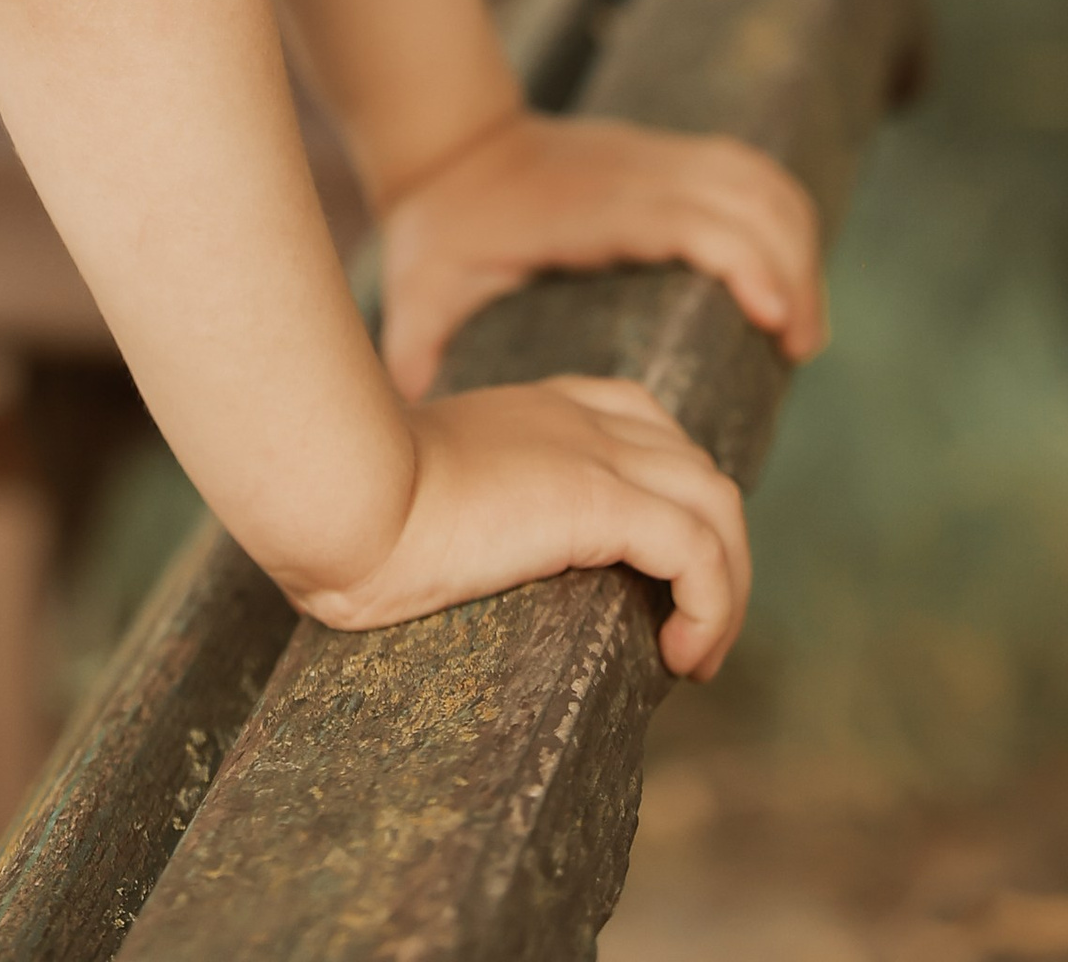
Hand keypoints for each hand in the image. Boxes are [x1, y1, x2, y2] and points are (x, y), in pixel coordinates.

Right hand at [294, 377, 751, 677]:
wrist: (340, 490)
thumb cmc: (347, 503)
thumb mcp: (408, 490)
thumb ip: (436, 503)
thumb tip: (407, 558)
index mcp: (534, 409)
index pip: (641, 422)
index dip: (671, 491)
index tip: (660, 575)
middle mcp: (577, 418)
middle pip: (695, 465)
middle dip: (716, 550)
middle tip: (692, 636)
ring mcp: (594, 452)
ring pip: (717, 505)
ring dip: (727, 588)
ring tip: (696, 658)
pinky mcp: (600, 499)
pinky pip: (698, 549)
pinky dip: (712, 604)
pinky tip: (680, 656)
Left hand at [376, 111, 825, 399]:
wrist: (448, 141)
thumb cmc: (442, 226)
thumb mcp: (420, 287)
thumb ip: (416, 346)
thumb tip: (409, 409)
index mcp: (588, 208)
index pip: (686, 217)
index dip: (743, 260)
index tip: (778, 321)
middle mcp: (632, 172)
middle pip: (745, 194)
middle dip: (792, 265)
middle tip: (800, 348)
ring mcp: (653, 157)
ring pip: (756, 175)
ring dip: (795, 240)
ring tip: (801, 326)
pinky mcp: (665, 157)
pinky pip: (746, 168)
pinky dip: (780, 213)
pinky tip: (786, 274)